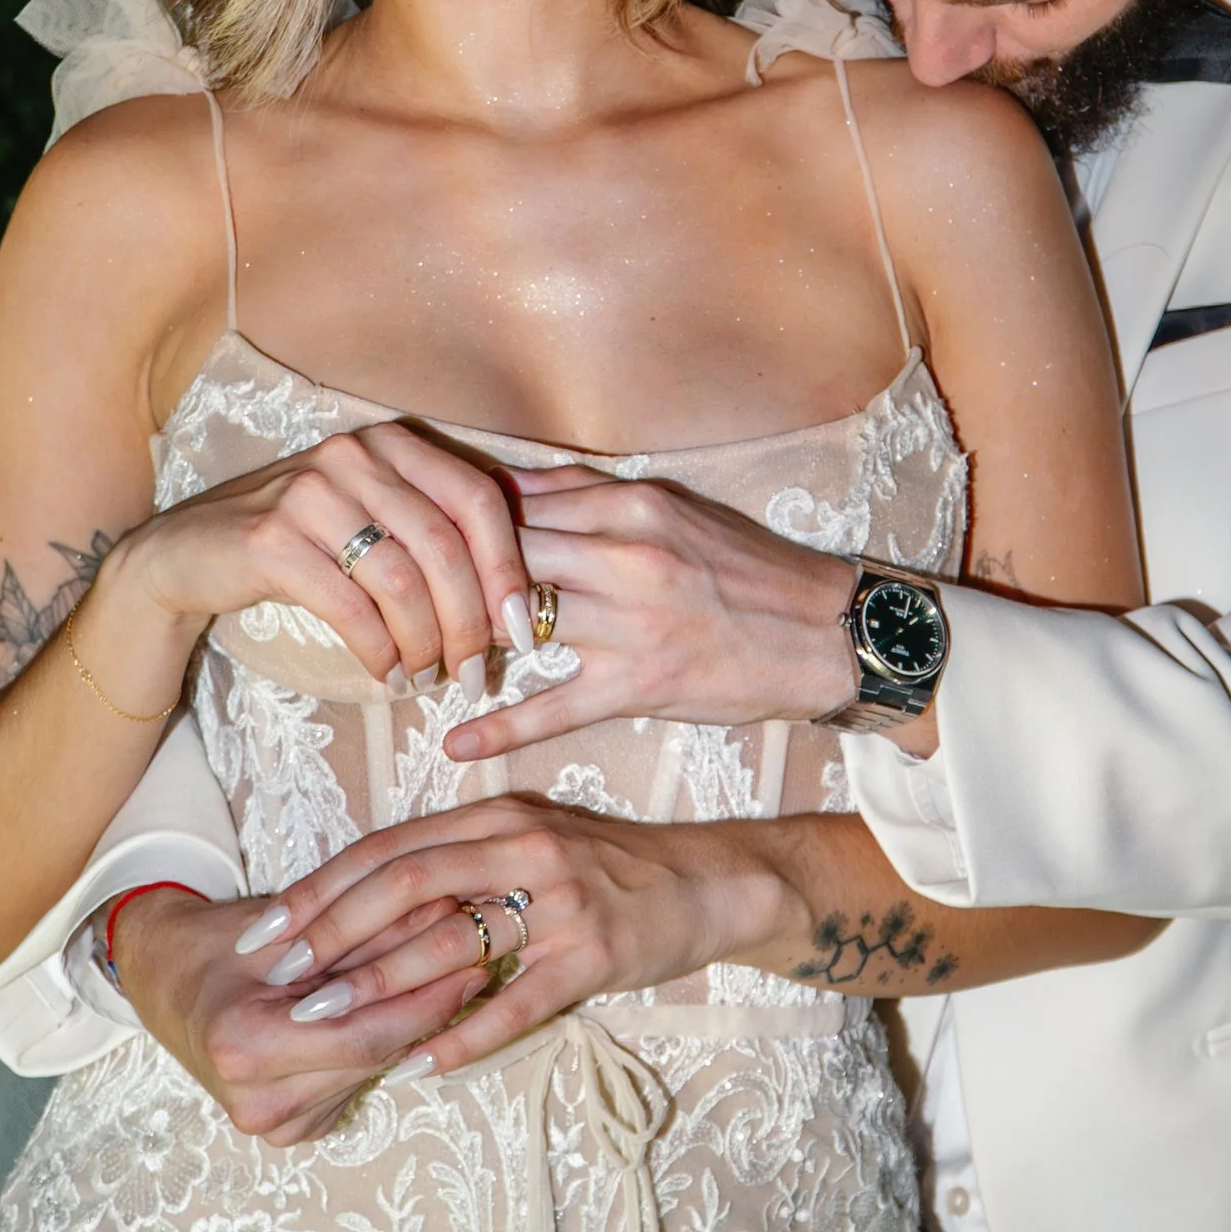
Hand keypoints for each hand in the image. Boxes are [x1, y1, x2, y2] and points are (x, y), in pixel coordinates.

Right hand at [100, 418, 533, 705]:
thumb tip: (514, 602)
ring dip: (425, 643)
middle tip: (475, 674)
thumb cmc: (298, 545)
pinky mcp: (271, 539)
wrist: (186, 555)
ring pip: (401, 580)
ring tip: (426, 678)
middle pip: (445, 545)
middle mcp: (355, 455)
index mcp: (392, 443)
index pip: (478, 499)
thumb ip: (435, 537)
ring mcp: (310, 491)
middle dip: (470, 622)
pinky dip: (380, 650)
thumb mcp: (372, 520)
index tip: (523, 630)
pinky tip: (388, 675)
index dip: (510, 568)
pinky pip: (351, 606)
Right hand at [105, 882, 496, 1147]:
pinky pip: (354, 1085)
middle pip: (375, 1057)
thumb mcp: (291, 925)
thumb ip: (369, 931)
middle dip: (430, 1007)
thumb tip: (451, 916)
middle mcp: (256, 1104)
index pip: (366, 1033)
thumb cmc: (221, 944)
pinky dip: (382, 1049)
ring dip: (413, 1028)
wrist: (164, 983)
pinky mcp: (289, 1131)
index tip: (472, 958)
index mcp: (244, 1050)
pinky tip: (402, 1012)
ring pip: (372, 1073)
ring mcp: (272, 1127)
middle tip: (478, 959)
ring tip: (449, 976)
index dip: (427, 997)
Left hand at [220, 797, 793, 1078]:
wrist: (713, 883)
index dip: (322, 887)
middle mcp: (523, 848)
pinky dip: (461, 1035)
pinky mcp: (594, 954)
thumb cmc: (610, 868)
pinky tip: (417, 1065)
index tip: (267, 928)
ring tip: (323, 1020)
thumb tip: (369, 897)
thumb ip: (461, 857)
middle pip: (406, 882)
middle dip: (331, 930)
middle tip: (280, 974)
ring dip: (379, 985)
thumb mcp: (532, 839)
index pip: (390, 846)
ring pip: (452, 943)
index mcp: (499, 817)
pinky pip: (515, 1002)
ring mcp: (561, 902)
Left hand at [440, 468, 856, 765]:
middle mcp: (627, 554)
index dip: (456, 523)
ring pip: (518, 622)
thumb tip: (505, 486)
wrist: (828, 632)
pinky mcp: (642, 683)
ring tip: (416, 660)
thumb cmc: (748, 572)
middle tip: (402, 597)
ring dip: (461, 642)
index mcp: (632, 505)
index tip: (417, 538)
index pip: (516, 502)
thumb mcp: (674, 511)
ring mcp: (632, 621)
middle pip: (503, 554)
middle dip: (446, 576)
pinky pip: (555, 707)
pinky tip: (455, 745)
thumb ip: (590, 498)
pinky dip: (500, 727)